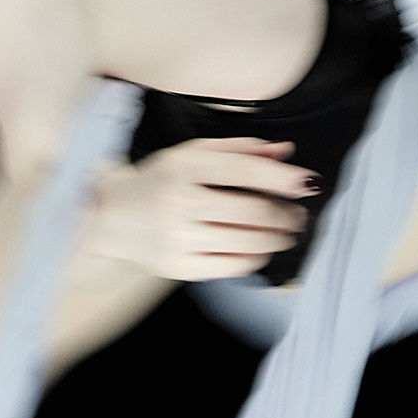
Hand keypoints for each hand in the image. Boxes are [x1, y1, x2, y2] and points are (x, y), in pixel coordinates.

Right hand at [85, 137, 318, 278]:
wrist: (109, 216)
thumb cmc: (158, 181)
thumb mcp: (192, 154)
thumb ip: (239, 150)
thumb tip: (285, 151)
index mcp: (184, 167)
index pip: (244, 171)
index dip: (283, 178)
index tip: (308, 183)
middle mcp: (179, 202)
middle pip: (252, 211)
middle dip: (286, 214)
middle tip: (298, 214)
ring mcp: (177, 238)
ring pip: (247, 242)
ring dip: (278, 238)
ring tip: (286, 233)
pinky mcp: (177, 267)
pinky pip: (232, 266)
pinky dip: (255, 258)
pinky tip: (261, 249)